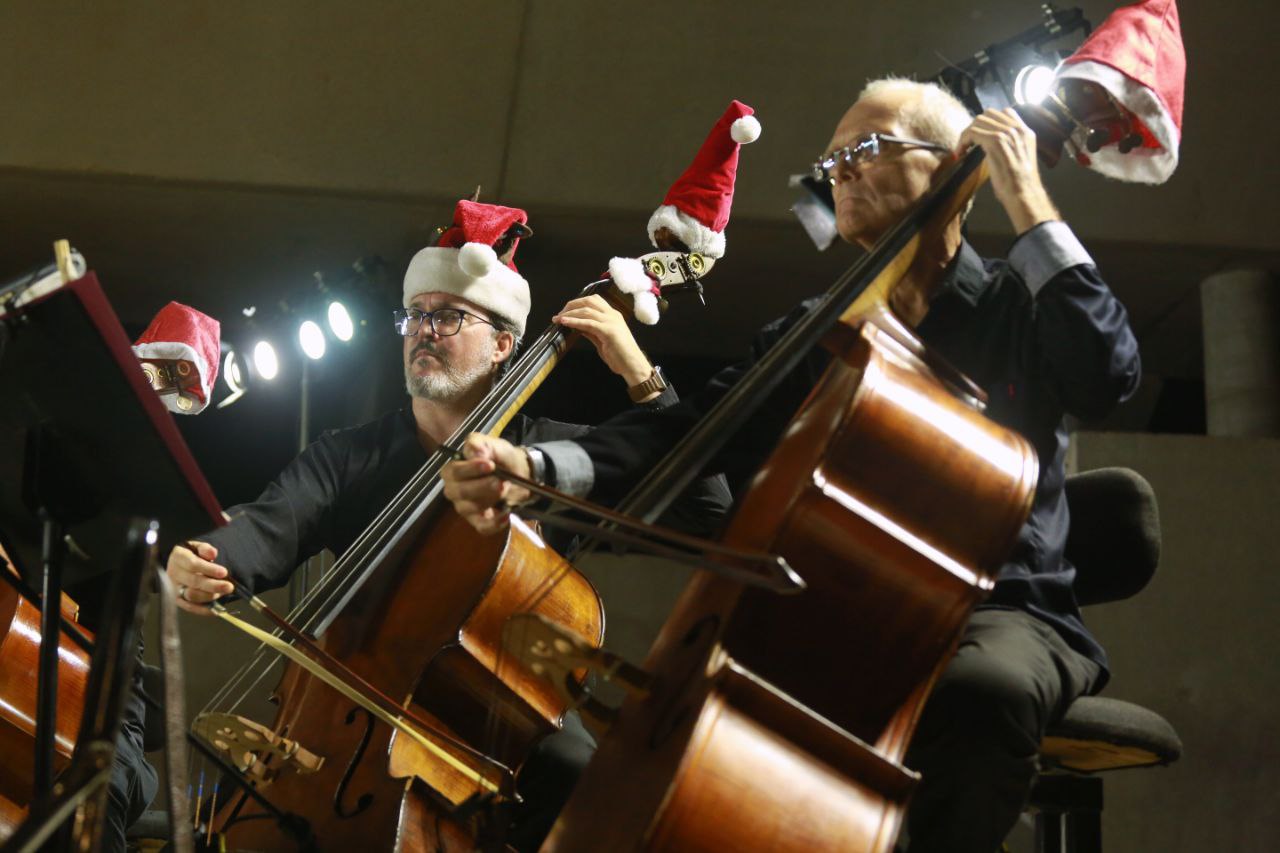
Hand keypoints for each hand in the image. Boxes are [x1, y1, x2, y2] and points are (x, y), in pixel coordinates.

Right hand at [166, 541, 234, 615]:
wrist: (175, 564)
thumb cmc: (190, 554)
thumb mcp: (196, 546)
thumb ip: (205, 549)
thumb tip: (212, 553)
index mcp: (178, 557)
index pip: (193, 564)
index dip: (209, 569)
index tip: (223, 572)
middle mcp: (174, 573)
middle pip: (194, 581)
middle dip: (213, 585)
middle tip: (229, 587)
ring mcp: (174, 588)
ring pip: (192, 595)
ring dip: (210, 596)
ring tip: (223, 593)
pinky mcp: (178, 599)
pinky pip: (190, 607)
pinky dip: (203, 610)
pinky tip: (216, 610)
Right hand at [441, 433, 532, 534]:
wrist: (519, 473)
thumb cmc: (501, 458)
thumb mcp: (494, 445)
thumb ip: (481, 444)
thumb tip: (475, 452)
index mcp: (454, 469)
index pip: (454, 471)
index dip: (471, 469)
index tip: (490, 465)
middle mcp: (455, 490)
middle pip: (460, 492)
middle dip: (482, 486)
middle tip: (501, 481)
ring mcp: (465, 507)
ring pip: (470, 508)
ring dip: (490, 499)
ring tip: (506, 489)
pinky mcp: (478, 521)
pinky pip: (482, 527)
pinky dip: (494, 523)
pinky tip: (505, 515)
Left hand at [554, 295, 651, 385]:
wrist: (633, 366)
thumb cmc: (620, 356)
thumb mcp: (602, 341)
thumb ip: (591, 332)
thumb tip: (577, 325)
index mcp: (612, 315)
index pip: (593, 301)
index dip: (577, 303)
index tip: (566, 311)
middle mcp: (612, 315)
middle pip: (589, 301)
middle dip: (572, 305)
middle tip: (560, 314)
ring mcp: (611, 321)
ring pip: (586, 310)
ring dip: (569, 313)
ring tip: (558, 319)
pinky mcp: (609, 331)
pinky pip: (588, 323)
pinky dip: (574, 321)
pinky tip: (564, 322)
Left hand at [959, 108, 1059, 234]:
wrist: (1023, 193)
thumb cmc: (1018, 183)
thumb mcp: (1017, 158)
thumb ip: (1009, 146)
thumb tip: (990, 144)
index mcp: (1025, 132)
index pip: (1005, 112)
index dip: (988, 121)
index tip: (979, 136)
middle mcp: (1018, 129)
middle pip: (989, 113)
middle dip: (975, 126)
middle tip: (968, 142)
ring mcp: (1007, 133)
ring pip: (979, 121)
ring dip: (967, 133)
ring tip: (963, 148)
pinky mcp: (996, 141)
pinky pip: (972, 132)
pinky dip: (963, 141)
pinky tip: (960, 152)